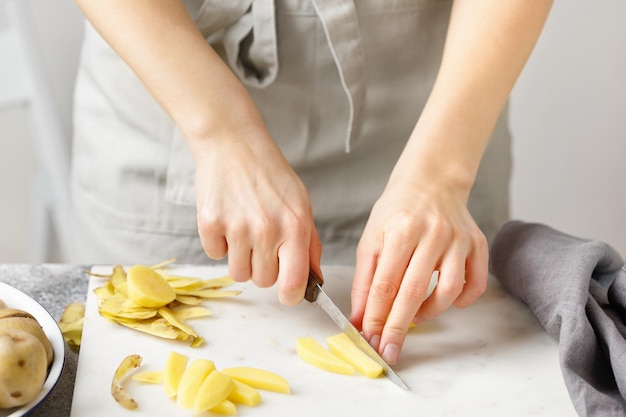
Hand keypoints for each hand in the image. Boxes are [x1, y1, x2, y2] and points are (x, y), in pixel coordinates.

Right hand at [193, 123, 321, 305]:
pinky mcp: (210, 223)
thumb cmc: (270, 173)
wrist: (233, 143)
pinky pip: (215, 255)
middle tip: (261, 240)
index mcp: (295, 226)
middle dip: (263, 267)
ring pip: (238, 273)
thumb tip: (314, 279)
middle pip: (263, 281)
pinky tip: (227, 218)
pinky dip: (219, 242)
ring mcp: (237, 227)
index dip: (291, 295)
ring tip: (243, 228)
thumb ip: (310, 243)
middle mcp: (268, 229)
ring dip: (240, 258)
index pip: (294, 284)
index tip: (287, 292)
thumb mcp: (301, 203)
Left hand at [349, 176, 487, 364]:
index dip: (375, 316)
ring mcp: (459, 239)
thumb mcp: (371, 239)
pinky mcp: (478, 244)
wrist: (431, 182)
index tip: (369, 339)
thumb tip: (360, 319)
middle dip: (397, 327)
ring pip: (449, 291)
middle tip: (388, 350)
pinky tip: (444, 301)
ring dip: (429, 314)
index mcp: (401, 230)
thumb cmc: (397, 211)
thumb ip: (365, 280)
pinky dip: (462, 301)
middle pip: (414, 292)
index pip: (385, 284)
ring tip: (413, 317)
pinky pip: (476, 284)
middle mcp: (433, 234)